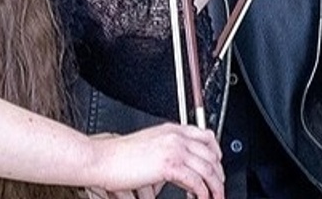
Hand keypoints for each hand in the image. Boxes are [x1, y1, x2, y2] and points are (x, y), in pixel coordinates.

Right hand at [84, 124, 222, 198]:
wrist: (101, 158)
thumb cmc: (118, 156)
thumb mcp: (148, 147)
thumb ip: (166, 153)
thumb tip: (179, 171)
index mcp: (172, 130)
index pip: (206, 136)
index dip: (217, 153)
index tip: (218, 167)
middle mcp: (176, 137)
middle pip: (211, 154)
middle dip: (219, 174)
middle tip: (219, 188)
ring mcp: (174, 149)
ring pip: (207, 169)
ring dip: (215, 187)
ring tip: (215, 197)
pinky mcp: (170, 165)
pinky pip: (196, 181)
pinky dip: (202, 193)